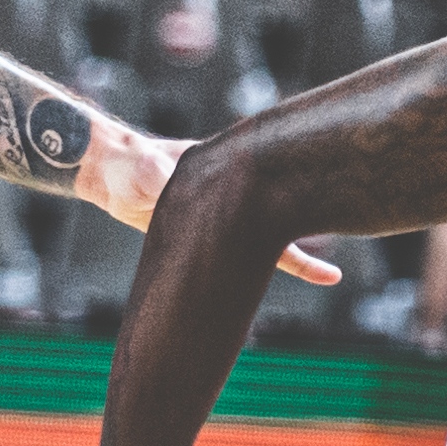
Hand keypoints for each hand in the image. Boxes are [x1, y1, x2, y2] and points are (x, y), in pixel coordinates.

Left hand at [76, 116, 341, 285]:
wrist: (110, 173)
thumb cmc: (128, 164)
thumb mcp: (144, 168)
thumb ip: (158, 171)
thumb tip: (167, 176)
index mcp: (230, 174)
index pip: (275, 187)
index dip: (301, 201)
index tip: (329, 210)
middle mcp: (236, 194)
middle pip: (281, 217)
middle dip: (310, 236)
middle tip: (335, 273)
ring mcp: (226, 215)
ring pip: (266, 239)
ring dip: (294, 258)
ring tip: (330, 277)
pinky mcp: (210, 233)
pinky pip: (241, 253)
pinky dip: (261, 265)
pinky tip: (276, 281)